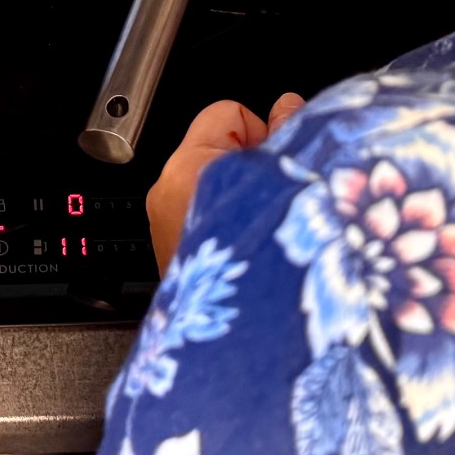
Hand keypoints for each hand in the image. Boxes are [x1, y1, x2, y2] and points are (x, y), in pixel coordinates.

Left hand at [147, 93, 302, 273]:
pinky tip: (256, 246)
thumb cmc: (260, 267)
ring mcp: (166, 222)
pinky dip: (233, 222)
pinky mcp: (174, 249)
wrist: (243, 347)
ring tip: (272, 226)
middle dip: (256, 166)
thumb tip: (289, 107)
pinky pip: (207, 213)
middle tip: (285, 196)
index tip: (286, 159)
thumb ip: (288, 137)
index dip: (265, 131)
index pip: (229, 112)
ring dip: (247, 197)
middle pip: (222, 148)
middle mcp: (167, 190)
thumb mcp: (288, 186)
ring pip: (217, 183)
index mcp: (188, 166)